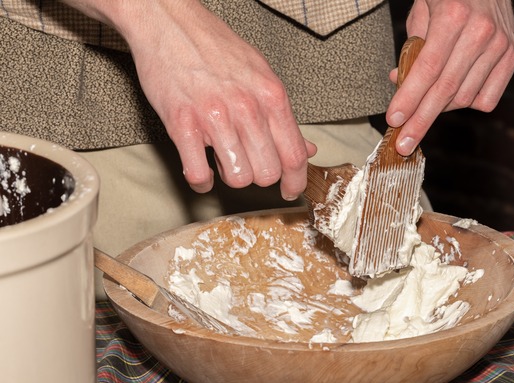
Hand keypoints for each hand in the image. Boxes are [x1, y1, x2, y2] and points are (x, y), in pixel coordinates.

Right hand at [62, 0, 315, 197]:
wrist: (169, 22)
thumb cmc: (215, 48)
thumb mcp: (261, 75)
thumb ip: (282, 116)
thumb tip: (307, 149)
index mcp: (271, 96)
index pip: (294, 155)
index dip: (295, 182)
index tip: (290, 191)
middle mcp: (246, 108)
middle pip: (267, 173)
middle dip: (259, 177)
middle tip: (247, 163)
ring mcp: (214, 116)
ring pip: (238, 177)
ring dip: (230, 176)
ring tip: (222, 159)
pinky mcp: (181, 123)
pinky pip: (198, 173)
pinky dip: (201, 181)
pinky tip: (201, 171)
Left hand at [386, 0, 513, 154]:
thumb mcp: (423, 9)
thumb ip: (412, 47)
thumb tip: (397, 82)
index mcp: (453, 15)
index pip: (428, 68)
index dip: (409, 98)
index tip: (394, 121)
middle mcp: (480, 32)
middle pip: (446, 90)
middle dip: (421, 120)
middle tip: (404, 144)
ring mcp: (500, 45)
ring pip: (465, 97)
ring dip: (440, 110)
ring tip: (424, 108)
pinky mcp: (512, 56)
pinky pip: (487, 98)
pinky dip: (467, 104)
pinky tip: (454, 94)